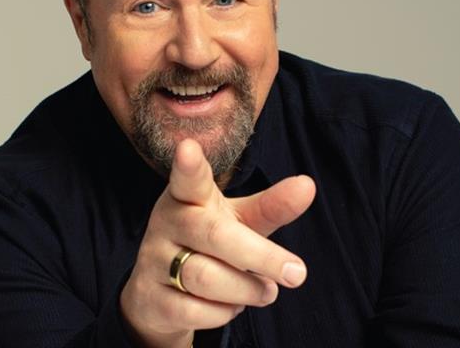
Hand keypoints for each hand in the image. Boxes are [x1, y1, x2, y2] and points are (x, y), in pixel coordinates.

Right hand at [119, 139, 315, 347]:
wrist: (160, 294)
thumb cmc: (208, 245)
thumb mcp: (239, 221)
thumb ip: (272, 207)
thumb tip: (308, 186)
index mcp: (188, 197)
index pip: (188, 179)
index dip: (189, 166)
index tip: (188, 147)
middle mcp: (167, 223)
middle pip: (215, 235)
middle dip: (261, 256)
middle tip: (297, 273)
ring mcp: (154, 260)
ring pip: (207, 278)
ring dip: (247, 289)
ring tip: (266, 291)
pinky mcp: (151, 298)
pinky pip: (195, 310)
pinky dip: (224, 313)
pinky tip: (231, 305)